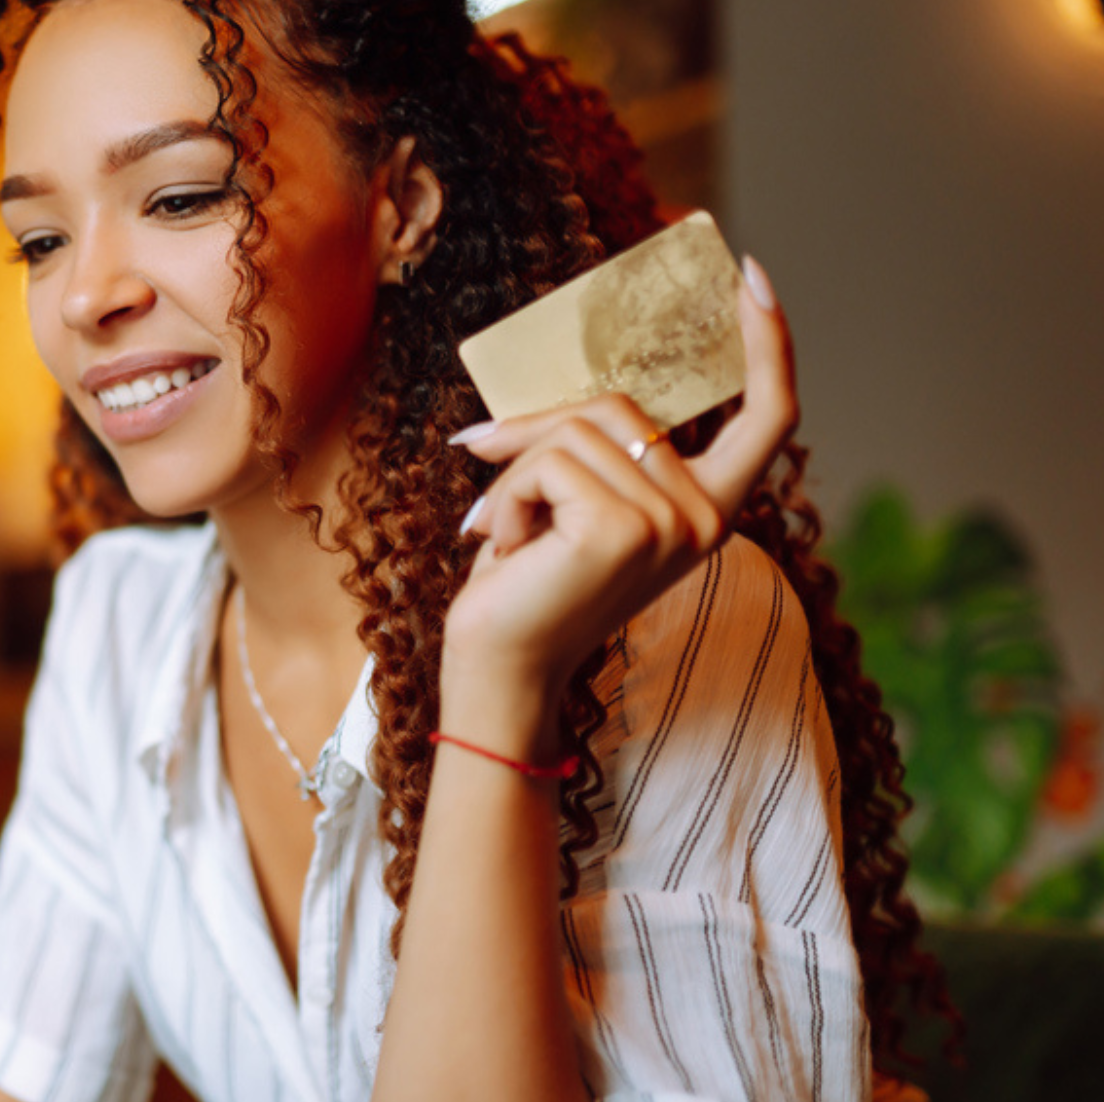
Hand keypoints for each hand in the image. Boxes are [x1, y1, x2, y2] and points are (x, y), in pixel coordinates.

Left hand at [442, 255, 797, 694]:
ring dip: (517, 472)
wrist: (499, 668)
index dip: (769, 344)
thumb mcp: (573, 502)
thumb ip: (596, 449)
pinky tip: (508, 545)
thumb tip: (545, 394)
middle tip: (489, 466)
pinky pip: (548, 460)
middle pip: (621, 407)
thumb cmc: (527, 587)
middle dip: (540, 430)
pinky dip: (509, 494)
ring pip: (575, 430)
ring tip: (510, 533)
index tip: (753, 275)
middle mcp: (705, 518)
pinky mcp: (624, 528)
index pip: (768, 418)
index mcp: (709, 510)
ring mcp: (671, 524)